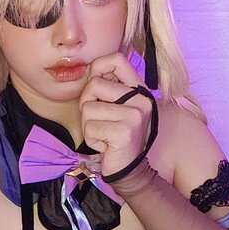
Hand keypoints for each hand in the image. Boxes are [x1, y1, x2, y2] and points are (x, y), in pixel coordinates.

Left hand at [80, 52, 154, 179]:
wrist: (129, 169)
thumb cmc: (117, 137)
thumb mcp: (117, 108)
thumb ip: (108, 88)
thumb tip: (90, 70)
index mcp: (139, 91)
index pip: (117, 60)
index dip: (98, 66)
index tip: (94, 83)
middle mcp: (141, 100)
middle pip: (94, 84)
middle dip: (87, 104)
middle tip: (99, 120)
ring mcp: (134, 115)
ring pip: (88, 108)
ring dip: (88, 125)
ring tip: (104, 134)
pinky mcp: (124, 132)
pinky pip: (89, 127)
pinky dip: (91, 139)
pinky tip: (105, 144)